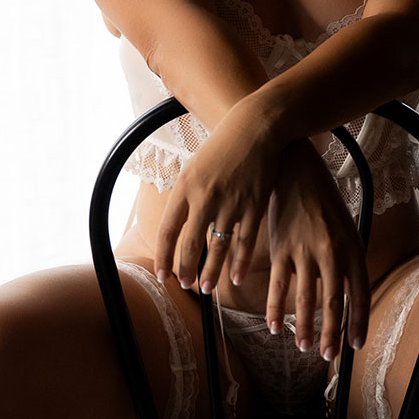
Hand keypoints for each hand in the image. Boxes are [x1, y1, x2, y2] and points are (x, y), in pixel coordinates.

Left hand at [144, 115, 279, 295]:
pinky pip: (244, 241)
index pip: (167, 230)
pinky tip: (234, 277)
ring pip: (217, 247)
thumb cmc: (221, 148)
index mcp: (184, 188)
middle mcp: (204, 197)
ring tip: (206, 289)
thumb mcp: (192, 168)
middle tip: (184, 285)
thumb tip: (175, 225)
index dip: (163, 256)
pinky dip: (239, 262)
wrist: (256, 129)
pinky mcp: (254, 205)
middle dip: (185, 269)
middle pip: (190, 244)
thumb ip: (184, 197)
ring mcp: (231, 203)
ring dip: (211, 271)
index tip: (162, 275)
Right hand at [248, 146, 364, 360]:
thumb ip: (346, 259)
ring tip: (305, 348)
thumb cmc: (321, 200)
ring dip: (305, 328)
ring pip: (306, 299)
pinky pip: (277, 286)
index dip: (357, 322)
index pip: (358, 294)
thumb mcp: (344, 227)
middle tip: (328, 357)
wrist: (294, 171)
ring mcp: (304, 252)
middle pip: (333, 303)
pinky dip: (274, 309)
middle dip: (331, 334)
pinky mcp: (280, 249)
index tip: (355, 345)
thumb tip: (345, 291)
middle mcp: (331, 253)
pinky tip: (274, 327)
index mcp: (352, 248)